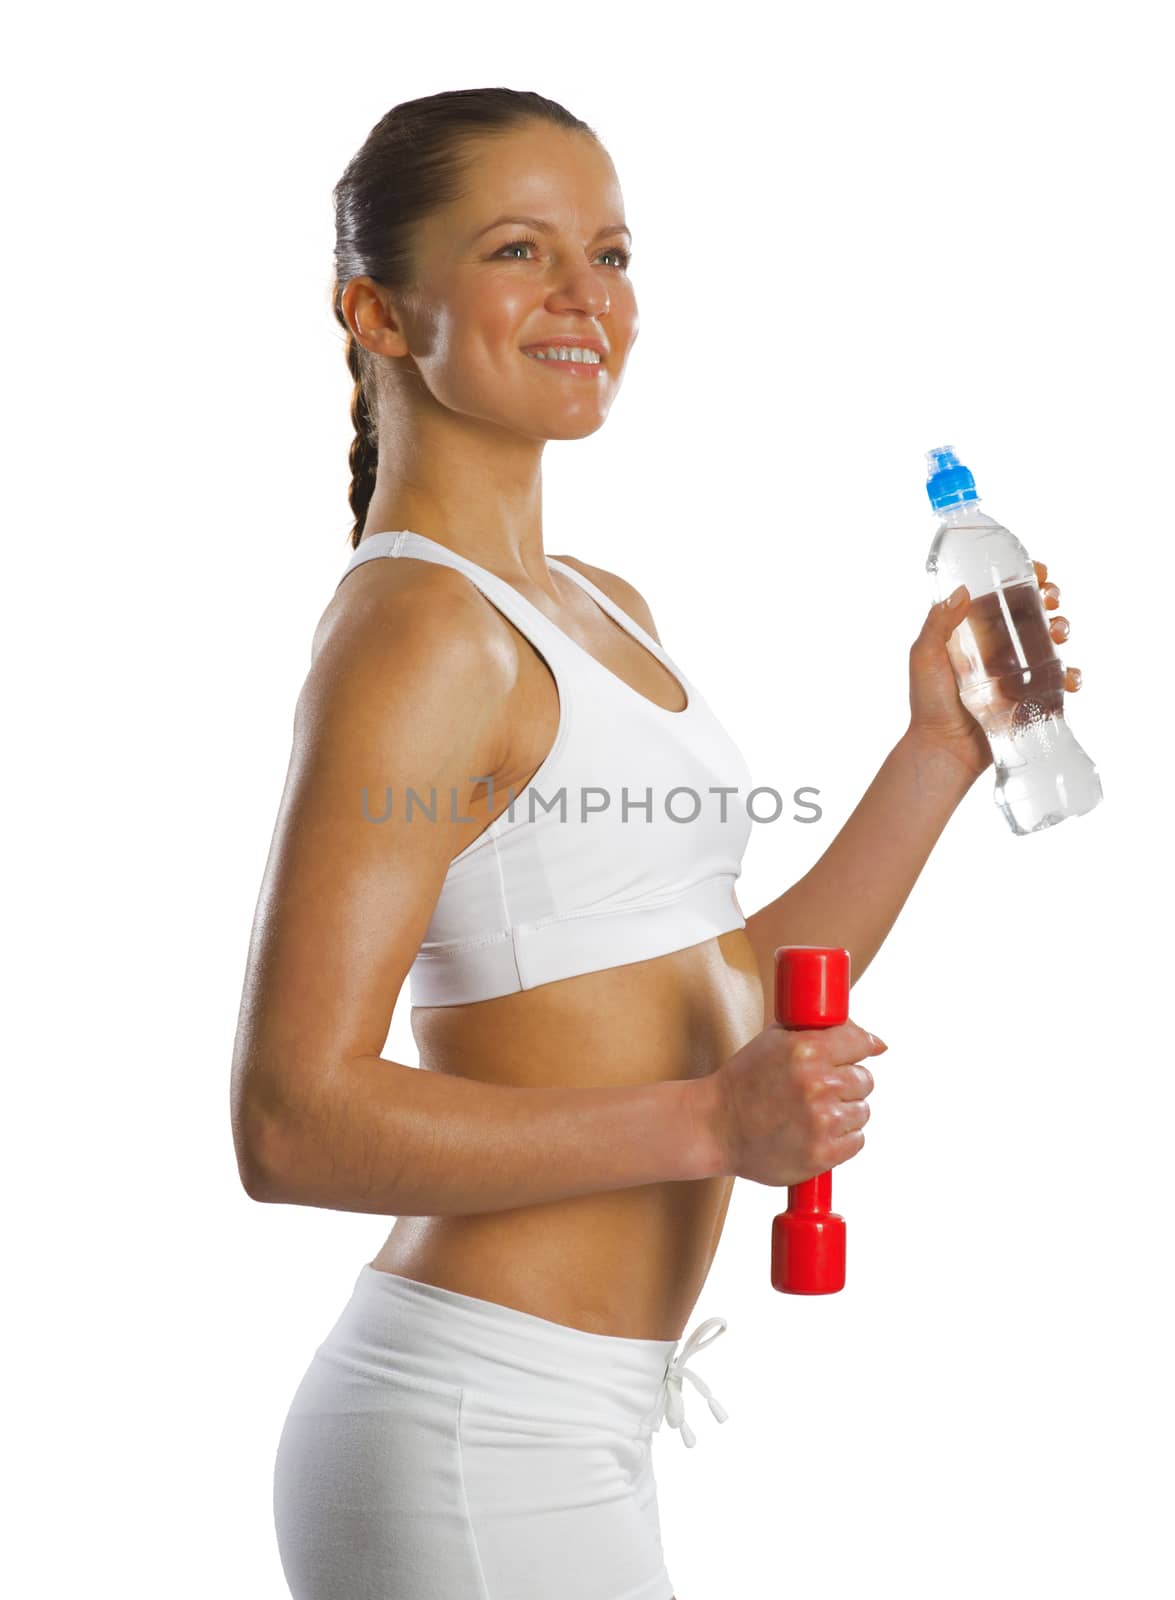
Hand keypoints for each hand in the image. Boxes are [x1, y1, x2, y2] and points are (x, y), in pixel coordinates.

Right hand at [701, 1019, 887, 1186]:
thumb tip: (879, 1044)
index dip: (853, 1051)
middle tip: (816, 1091)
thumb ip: (824, 1032)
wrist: (714, 1126)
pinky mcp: (822, 1154)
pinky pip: (857, 1141)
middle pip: (865, 1079)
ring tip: (811, 1115)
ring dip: (844, 1113)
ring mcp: (821, 1121)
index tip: (844, 1059)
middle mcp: (817, 1084)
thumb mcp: (775, 1040)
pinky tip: (814, 1133)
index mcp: (806, 1050)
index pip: (860, 1043)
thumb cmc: (745, 1080)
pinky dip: (841, 1139)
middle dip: (845, 1084)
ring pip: (862, 1111)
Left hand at [907, 559, 1083, 778]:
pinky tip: (1069, 677)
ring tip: (1060, 632)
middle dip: (1049, 598)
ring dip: (1062, 628)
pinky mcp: (1030, 696)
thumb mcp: (924, 656)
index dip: (1022, 580)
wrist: (944, 749)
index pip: (1001, 596)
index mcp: (974, 630)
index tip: (1036, 572)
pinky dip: (1070, 675)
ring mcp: (1016, 671)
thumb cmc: (928, 703)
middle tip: (1051, 599)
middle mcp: (998, 646)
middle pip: (1032, 612)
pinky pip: (1058, 681)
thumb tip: (962, 590)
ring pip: (1050, 640)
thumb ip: (938, 623)